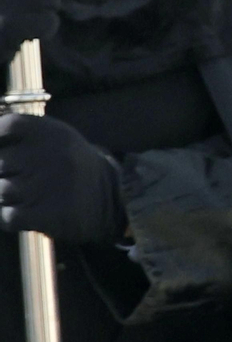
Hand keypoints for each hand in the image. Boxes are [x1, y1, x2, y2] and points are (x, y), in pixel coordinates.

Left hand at [0, 112, 122, 244]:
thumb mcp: (58, 139)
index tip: (3, 147)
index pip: (10, 124)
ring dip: (8, 196)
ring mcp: (47, 185)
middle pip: (1, 161)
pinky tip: (26, 212)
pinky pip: (7, 216)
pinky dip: (10, 216)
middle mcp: (51, 155)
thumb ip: (25, 135)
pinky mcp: (46, 214)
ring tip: (27, 196)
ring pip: (1, 190)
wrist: (111, 200)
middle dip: (5, 173)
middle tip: (20, 177)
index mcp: (54, 133)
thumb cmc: (72, 167)